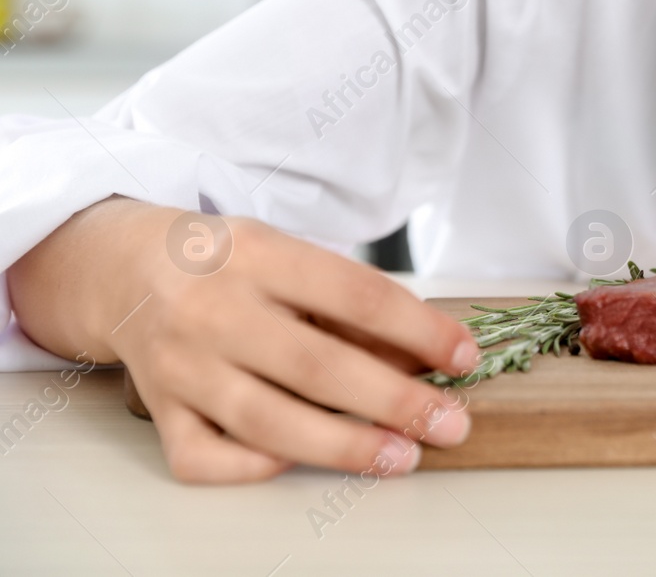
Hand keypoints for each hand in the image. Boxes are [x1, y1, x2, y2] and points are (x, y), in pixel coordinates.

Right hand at [9, 197, 480, 482]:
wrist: (126, 267)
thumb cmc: (231, 263)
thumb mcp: (290, 255)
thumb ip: (350, 305)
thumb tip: (425, 358)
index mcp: (260, 254)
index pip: (355, 295)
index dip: (419, 329)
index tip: (464, 357)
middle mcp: (215, 309)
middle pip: (317, 366)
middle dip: (395, 402)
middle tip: (450, 425)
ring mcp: (182, 364)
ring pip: (267, 420)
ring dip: (345, 446)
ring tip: (402, 457)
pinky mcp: (158, 409)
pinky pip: (205, 456)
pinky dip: (255, 466)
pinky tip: (298, 460)